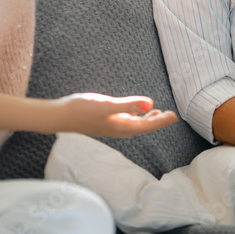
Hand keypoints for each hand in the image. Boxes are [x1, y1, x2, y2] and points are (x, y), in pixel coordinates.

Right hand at [52, 93, 177, 137]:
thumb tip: (151, 104)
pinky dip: (135, 117)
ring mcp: (110, 126)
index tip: (174, 116)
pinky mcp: (104, 122)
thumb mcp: (107, 105)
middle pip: (143, 127)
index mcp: (121, 126)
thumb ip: (129, 104)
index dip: (161, 121)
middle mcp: (117, 129)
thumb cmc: (82, 109)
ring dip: (147, 120)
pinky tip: (134, 111)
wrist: (61, 116)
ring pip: (134, 125)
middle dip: (157, 122)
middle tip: (170, 115)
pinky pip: (125, 122)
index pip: (147, 125)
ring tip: (157, 112)